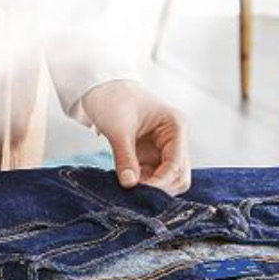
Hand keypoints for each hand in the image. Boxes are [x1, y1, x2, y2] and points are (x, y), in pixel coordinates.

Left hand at [79, 80, 190, 194]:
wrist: (100, 86)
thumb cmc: (113, 97)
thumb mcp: (118, 128)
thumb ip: (125, 157)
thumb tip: (129, 185)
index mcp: (175, 126)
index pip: (176, 164)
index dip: (161, 181)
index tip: (140, 190)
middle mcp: (175, 139)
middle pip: (178, 176)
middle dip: (159, 187)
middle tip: (135, 193)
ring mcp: (164, 148)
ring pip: (167, 179)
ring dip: (150, 187)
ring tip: (128, 188)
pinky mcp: (151, 154)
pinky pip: (152, 176)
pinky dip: (142, 183)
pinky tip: (127, 183)